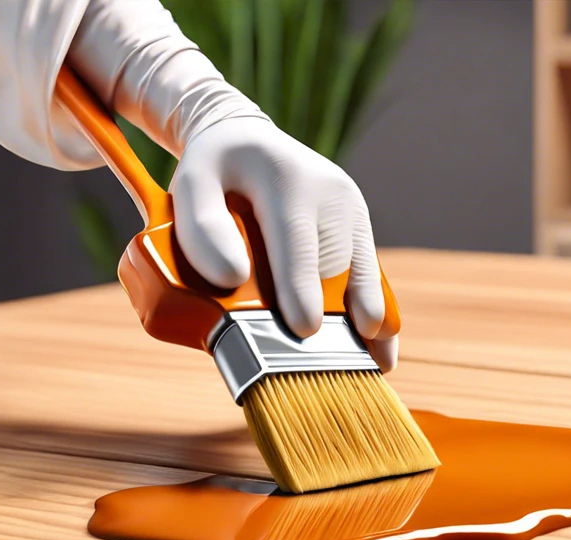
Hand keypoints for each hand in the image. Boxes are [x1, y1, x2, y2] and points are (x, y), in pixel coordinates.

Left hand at [169, 117, 396, 371]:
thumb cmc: (213, 173)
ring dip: (365, 322)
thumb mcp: (190, 187)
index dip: (301, 287)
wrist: (245, 140)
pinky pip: (369, 274)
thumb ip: (201, 229)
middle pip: (336, 265)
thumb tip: (231, 278)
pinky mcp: (359, 225)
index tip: (304, 329)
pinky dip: (374, 312)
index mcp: (286, 178)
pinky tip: (381, 349)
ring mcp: (351, 209)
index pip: (296, 239)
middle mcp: (330, 191)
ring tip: (369, 368)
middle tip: (329, 368)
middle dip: (334, 318)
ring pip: (362, 274)